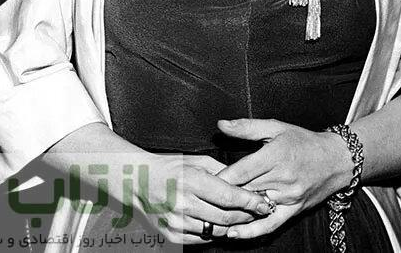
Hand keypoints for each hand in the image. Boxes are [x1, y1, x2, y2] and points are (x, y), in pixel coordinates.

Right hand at [134, 153, 274, 244]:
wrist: (137, 180)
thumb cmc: (168, 167)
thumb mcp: (195, 161)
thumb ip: (220, 171)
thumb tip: (245, 182)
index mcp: (191, 181)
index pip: (229, 197)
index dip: (250, 201)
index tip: (264, 202)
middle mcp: (183, 203)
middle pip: (227, 218)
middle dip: (246, 215)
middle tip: (256, 211)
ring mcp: (177, 222)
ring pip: (217, 231)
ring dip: (232, 226)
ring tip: (238, 217)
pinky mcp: (172, 235)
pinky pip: (202, 240)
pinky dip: (213, 233)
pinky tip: (217, 223)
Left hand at [214, 118, 353, 240]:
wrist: (336, 160)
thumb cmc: (303, 141)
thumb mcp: (275, 127)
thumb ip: (246, 127)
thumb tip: (221, 125)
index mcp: (275, 156)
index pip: (241, 171)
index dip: (221, 178)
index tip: (201, 180)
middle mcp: (282, 179)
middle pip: (245, 191)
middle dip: (222, 195)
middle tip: (199, 197)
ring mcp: (288, 197)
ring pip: (254, 207)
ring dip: (233, 211)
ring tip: (209, 214)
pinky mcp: (294, 210)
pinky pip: (271, 224)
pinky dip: (252, 231)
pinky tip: (234, 233)